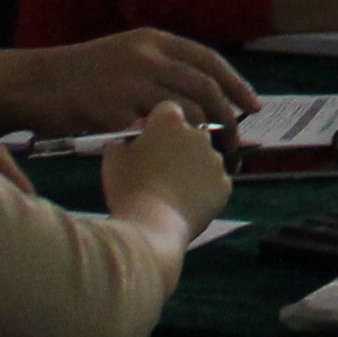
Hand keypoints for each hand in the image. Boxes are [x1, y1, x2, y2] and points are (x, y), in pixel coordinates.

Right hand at [0, 31, 263, 137]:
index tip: (252, 106)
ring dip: (206, 137)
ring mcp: (131, 83)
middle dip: (229, 117)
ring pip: (186, 113)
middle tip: (238, 141)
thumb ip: (161, 68)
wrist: (33, 84)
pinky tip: (176, 162)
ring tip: (213, 156)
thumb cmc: (80, 75)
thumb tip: (200, 93)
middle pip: (205, 88)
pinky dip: (170, 148)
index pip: (209, 60)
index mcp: (153, 40)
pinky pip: (154, 134)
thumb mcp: (125, 55)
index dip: (235, 84)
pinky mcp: (115, 112)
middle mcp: (147, 57)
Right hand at [101, 103, 235, 235]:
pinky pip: (215, 182)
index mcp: (170, 121)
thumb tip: (129, 139)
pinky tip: (187, 203)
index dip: (157, 125)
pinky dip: (205, 190)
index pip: (167, 111)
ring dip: (193, 168)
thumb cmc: (128, 189)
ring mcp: (214, 159)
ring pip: (205, 158)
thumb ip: (124, 140)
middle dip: (178, 146)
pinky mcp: (224, 184)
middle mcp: (198, 134)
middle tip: (161, 169)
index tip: (149, 141)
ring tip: (173, 191)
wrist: (151, 226)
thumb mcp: (113, 157)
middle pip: (189, 133)